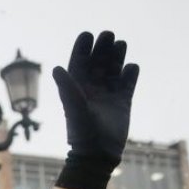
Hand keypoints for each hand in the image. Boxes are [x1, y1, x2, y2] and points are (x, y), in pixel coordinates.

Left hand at [53, 31, 138, 188]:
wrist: (98, 154)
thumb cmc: (82, 132)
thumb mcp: (74, 107)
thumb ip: (67, 87)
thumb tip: (57, 68)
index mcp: (76, 88)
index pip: (79, 63)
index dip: (82, 48)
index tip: (87, 34)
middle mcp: (91, 89)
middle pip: (98, 62)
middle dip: (102, 48)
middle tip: (108, 35)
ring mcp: (108, 94)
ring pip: (113, 69)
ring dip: (117, 56)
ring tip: (120, 44)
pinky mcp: (123, 102)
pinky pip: (128, 82)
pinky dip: (130, 73)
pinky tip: (131, 68)